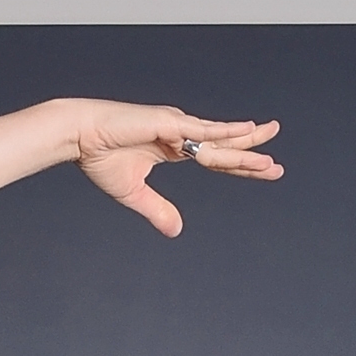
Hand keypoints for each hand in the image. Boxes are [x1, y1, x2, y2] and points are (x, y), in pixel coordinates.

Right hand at [72, 104, 281, 236]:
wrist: (80, 137)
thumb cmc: (100, 158)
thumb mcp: (134, 194)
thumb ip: (158, 210)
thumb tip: (178, 231)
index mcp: (174, 148)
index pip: (213, 158)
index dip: (237, 167)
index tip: (261, 172)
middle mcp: (180, 134)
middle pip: (223, 147)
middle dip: (250, 156)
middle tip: (276, 166)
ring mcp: (176, 126)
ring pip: (217, 140)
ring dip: (244, 147)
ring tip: (269, 152)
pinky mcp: (168, 123)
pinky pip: (201, 131)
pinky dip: (224, 133)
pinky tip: (245, 133)